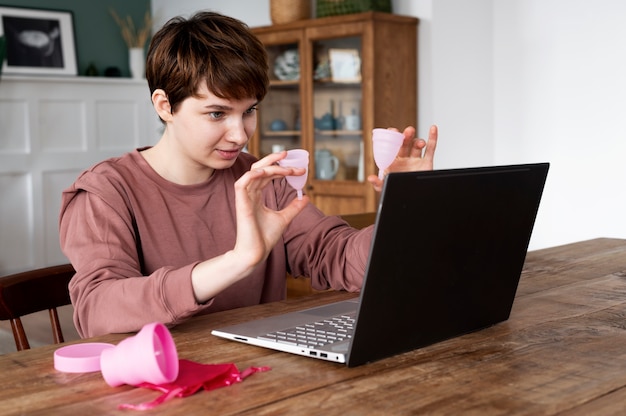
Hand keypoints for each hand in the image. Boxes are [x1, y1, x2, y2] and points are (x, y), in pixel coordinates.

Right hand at [232, 151, 308, 266]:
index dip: (282, 169)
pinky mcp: (240, 203)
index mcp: (257, 195)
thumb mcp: (285, 218)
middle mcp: (250, 193)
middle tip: (289, 156)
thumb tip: (305, 196)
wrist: (255, 254)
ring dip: (270, 166)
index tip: (299, 170)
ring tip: (285, 165)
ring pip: (254, 172)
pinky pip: (242, 183)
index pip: (267, 175)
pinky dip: (253, 175)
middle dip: (275, 161)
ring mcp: (244, 197)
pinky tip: (266, 172)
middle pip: (260, 169)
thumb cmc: (265, 238)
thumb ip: (294, 207)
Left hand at [367, 125, 437, 191]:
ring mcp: (415, 160)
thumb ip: (378, 183)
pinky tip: (433, 129)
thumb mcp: (385, 188)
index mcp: (392, 162)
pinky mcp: (426, 163)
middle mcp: (404, 159)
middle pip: (405, 143)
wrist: (412, 199)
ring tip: (420, 143)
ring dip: (418, 141)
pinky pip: (430, 149)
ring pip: (417, 146)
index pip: (391, 146)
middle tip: (407, 132)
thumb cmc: (397, 191)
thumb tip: (370, 178)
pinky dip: (432, 138)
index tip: (393, 131)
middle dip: (406, 136)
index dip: (392, 137)